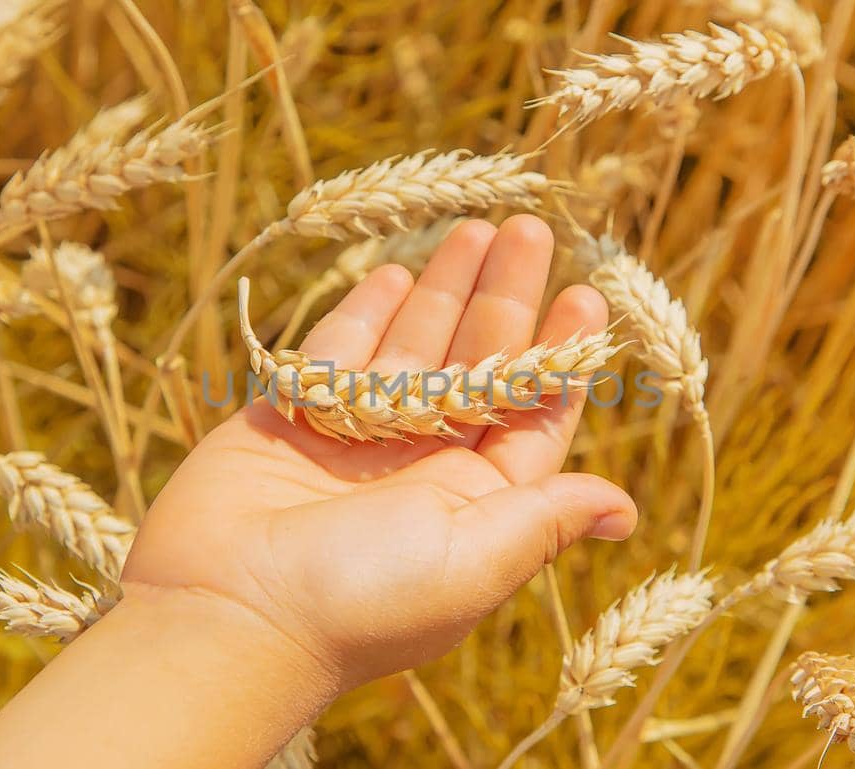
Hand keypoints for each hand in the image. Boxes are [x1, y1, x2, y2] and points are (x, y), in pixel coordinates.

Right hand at [123, 215, 637, 692]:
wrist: (227, 616)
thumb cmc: (362, 599)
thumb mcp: (473, 560)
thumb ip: (545, 517)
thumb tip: (627, 509)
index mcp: (472, 505)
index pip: (530, 415)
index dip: (558, 356)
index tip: (582, 293)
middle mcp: (419, 468)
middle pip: (476, 366)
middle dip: (504, 298)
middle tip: (529, 230)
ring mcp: (355, 442)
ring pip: (412, 349)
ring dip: (444, 290)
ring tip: (474, 230)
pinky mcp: (292, 421)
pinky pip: (339, 355)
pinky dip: (367, 313)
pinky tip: (397, 272)